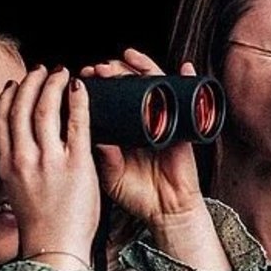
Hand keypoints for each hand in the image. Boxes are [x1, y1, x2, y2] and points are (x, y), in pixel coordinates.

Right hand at [0, 66, 98, 270]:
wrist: (56, 248)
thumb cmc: (42, 224)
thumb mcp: (16, 191)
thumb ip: (19, 166)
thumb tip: (26, 146)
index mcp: (7, 166)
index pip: (0, 120)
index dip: (8, 96)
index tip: (15, 84)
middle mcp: (23, 159)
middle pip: (20, 107)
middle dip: (31, 82)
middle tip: (42, 71)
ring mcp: (49, 160)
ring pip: (46, 108)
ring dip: (53, 84)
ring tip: (61, 74)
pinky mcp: (75, 164)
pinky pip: (76, 122)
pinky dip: (77, 101)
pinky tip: (80, 89)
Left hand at [80, 49, 205, 233]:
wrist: (167, 211)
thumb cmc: (139, 195)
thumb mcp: (112, 176)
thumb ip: (104, 158)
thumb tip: (92, 134)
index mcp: (121, 130)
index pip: (109, 97)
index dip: (98, 84)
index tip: (83, 77)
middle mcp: (142, 120)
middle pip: (130, 84)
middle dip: (115, 71)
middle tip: (101, 68)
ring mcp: (164, 120)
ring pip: (155, 84)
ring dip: (142, 67)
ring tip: (128, 59)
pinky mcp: (184, 126)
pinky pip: (187, 97)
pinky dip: (187, 79)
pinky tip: (183, 68)